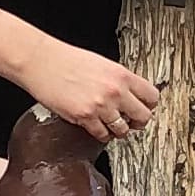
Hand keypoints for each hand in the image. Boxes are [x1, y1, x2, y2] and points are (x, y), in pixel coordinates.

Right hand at [26, 45, 162, 145]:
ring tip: (110, 124)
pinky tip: (96, 126)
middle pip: (143, 116)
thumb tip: (130, 94)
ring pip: (123, 130)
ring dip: (118, 130)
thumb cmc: (67, 60)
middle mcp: (115, 91)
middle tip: (131, 121)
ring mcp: (101, 106)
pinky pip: (103, 135)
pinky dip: (101, 134)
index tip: (143, 107)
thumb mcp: (102, 64)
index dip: (148, 105)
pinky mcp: (85, 117)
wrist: (42, 62)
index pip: (152, 96)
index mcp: (122, 75)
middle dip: (138, 121)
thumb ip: (119, 80)